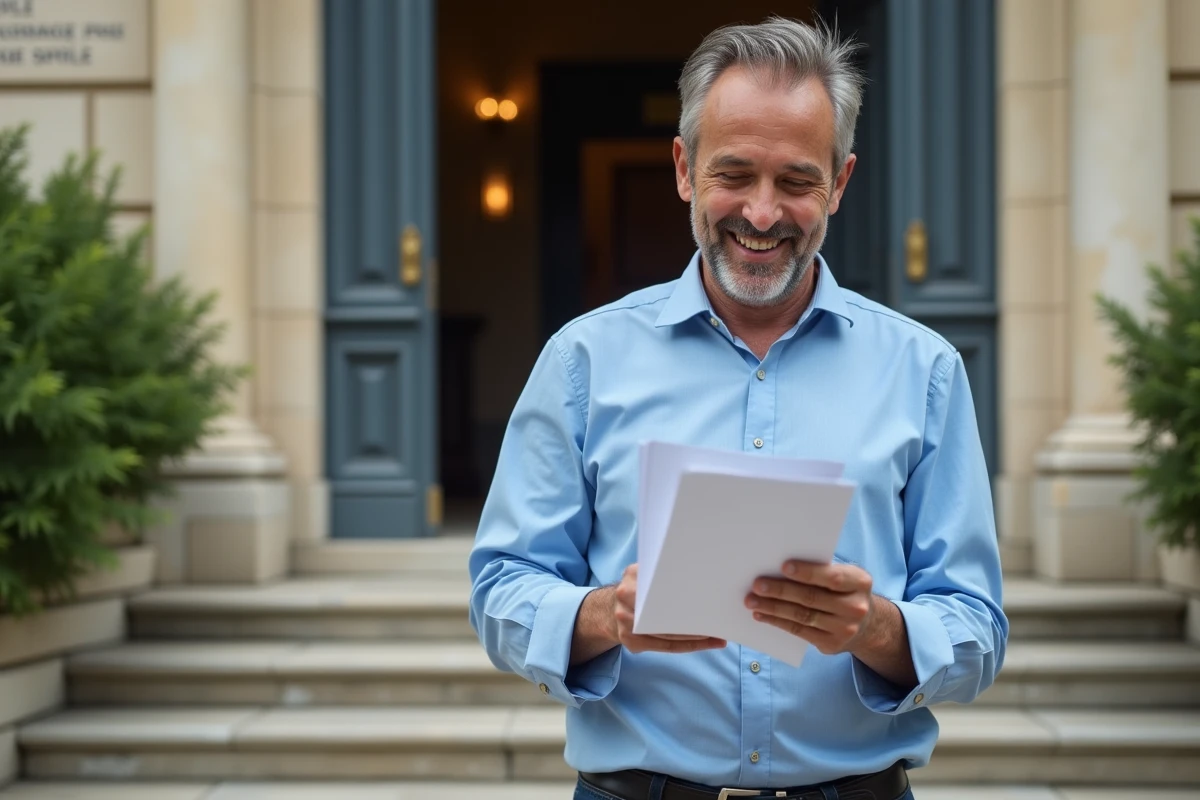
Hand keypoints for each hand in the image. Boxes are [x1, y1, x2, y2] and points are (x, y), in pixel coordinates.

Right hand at [612, 564, 726, 654]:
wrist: (608, 611)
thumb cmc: (638, 591)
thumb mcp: (644, 573)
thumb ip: (662, 570)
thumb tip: (700, 568)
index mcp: (632, 577)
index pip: (663, 587)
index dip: (687, 594)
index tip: (709, 597)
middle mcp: (625, 598)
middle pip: (666, 613)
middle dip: (694, 618)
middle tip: (718, 619)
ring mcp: (626, 623)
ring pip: (668, 634)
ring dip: (696, 636)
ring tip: (718, 635)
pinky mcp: (631, 642)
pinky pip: (666, 647)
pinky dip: (689, 646)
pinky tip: (706, 643)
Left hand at [745, 560, 875, 655]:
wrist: (867, 625)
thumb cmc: (845, 591)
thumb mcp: (845, 576)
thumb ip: (822, 570)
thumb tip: (779, 567)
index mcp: (860, 582)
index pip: (832, 577)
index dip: (807, 573)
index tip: (783, 566)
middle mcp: (855, 607)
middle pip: (812, 598)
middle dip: (781, 591)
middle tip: (757, 585)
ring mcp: (844, 629)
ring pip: (802, 616)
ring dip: (773, 608)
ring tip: (751, 600)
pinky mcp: (831, 644)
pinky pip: (799, 631)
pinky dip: (777, 622)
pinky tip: (761, 614)